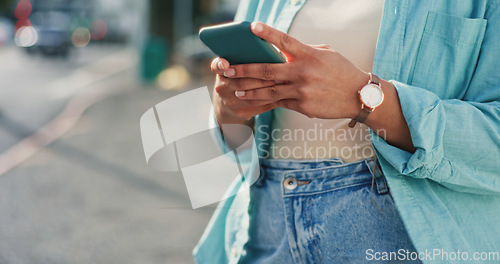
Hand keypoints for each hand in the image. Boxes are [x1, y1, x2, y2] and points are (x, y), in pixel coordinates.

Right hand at [210, 57, 278, 124]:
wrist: (227, 105)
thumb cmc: (236, 79)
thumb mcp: (233, 69)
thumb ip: (242, 59)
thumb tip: (264, 47)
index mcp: (220, 73)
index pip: (216, 66)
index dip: (220, 65)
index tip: (225, 64)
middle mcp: (221, 88)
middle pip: (242, 82)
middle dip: (261, 78)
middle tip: (278, 72)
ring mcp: (230, 102)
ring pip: (252, 96)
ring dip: (269, 89)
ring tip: (282, 82)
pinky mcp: (240, 113)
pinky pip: (259, 106)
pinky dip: (271, 100)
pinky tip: (281, 95)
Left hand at [224, 22, 369, 119]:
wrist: (358, 96)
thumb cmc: (341, 71)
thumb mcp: (326, 53)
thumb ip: (303, 51)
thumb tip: (282, 51)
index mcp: (309, 54)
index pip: (285, 40)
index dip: (267, 33)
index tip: (251, 27)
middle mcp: (303, 72)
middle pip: (267, 70)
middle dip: (244, 70)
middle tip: (227, 69)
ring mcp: (302, 91)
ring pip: (268, 91)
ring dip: (249, 90)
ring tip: (235, 89)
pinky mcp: (302, 106)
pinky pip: (279, 103)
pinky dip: (264, 101)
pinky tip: (252, 100)